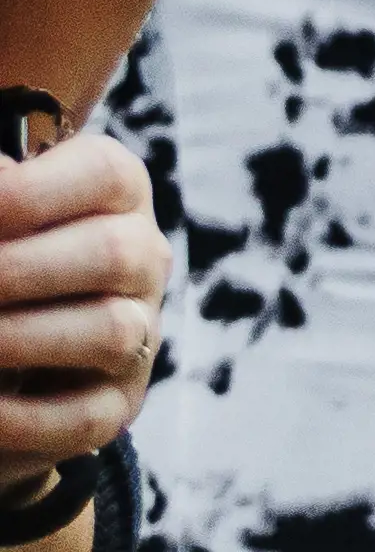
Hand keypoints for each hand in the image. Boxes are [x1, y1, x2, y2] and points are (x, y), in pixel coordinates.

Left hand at [0, 129, 165, 477]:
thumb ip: (3, 197)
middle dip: (16, 271)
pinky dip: (17, 417)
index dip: (29, 193)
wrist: (5, 362)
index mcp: (116, 196)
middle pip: (115, 253)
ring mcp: (139, 335)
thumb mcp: (3, 227)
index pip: (104, 174)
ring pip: (110, 332)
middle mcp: (143, 261)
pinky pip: (83, 416)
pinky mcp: (117, 406)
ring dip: (16, 340)